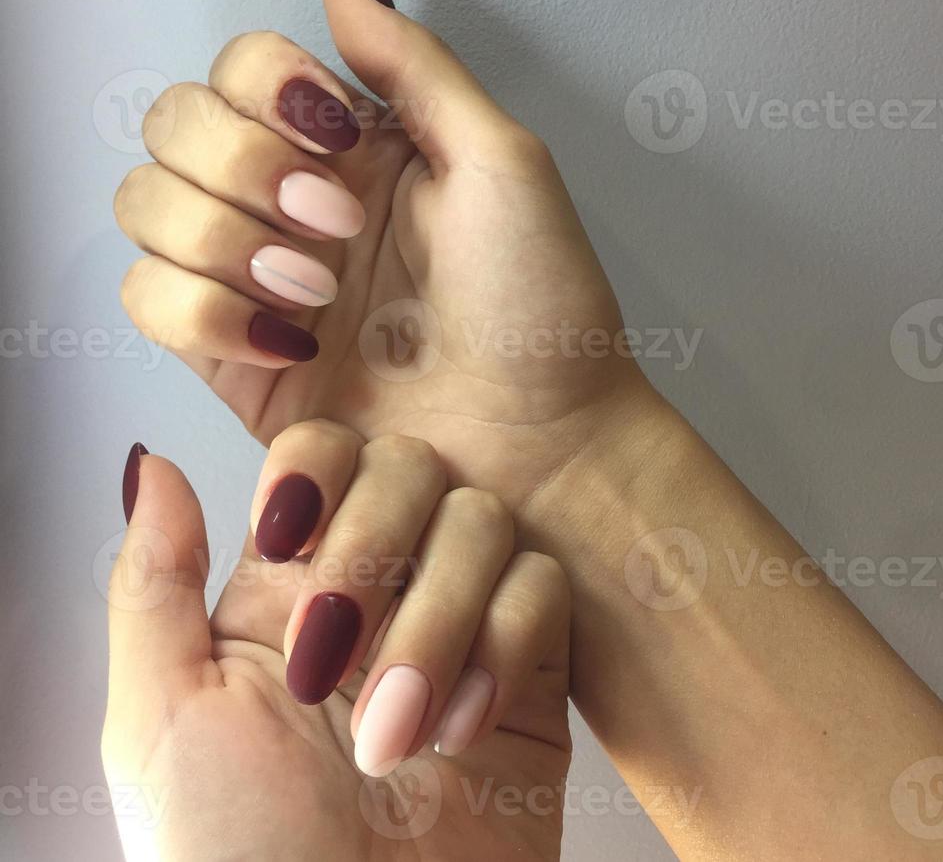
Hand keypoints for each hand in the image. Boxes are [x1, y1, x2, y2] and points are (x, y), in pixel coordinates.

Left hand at [103, 421, 570, 861]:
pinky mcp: (529, 671)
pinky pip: (543, 592)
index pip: (322, 454)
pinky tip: (463, 731)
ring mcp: (458, 623)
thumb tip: (155, 467)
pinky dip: (504, 652)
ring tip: (398, 734)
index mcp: (287, 585)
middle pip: (413, 469)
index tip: (291, 538)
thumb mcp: (163, 722)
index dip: (318, 472)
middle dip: (378, 552)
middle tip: (336, 657)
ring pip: (484, 522)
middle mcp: (379, 588)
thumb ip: (153, 585)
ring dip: (440, 621)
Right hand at [113, 0, 651, 513]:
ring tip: (318, 292)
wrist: (541, 437)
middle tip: (337, 228)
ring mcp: (257, 280)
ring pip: (146, 208)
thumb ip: (412, 64)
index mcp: (350, 148)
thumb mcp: (499, 161)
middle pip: (173, 128)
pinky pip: (150, 300)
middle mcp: (291, 203)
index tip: (339, 141)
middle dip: (244, 169)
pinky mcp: (235, 358)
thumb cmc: (541, 304)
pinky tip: (288, 339)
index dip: (266, 91)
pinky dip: (202, 310)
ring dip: (221, 239)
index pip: (237, 69)